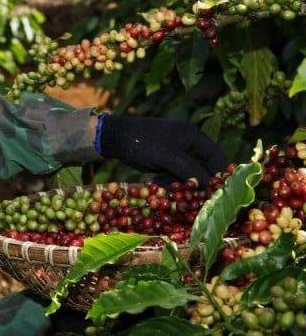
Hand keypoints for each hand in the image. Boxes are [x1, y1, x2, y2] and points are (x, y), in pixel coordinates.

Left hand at [96, 114, 227, 186]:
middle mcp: (188, 143)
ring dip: (183, 185)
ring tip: (173, 192)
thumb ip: (190, 171)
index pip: (215, 155)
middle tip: (197, 199)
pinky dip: (170, 183)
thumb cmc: (144, 142)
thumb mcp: (169, 157)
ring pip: (188, 174)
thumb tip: (208, 186)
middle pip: (203, 167)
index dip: (219, 173)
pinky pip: (174, 175)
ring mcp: (176, 152)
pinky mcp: (165, 161)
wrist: (115, 139)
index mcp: (193, 136)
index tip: (219, 190)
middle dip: (199, 182)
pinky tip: (159, 185)